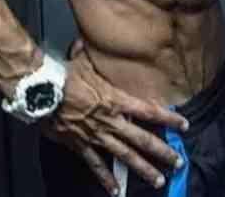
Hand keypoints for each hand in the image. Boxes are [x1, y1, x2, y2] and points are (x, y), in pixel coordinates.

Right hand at [39, 45, 188, 195]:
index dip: (168, 119)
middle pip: (142, 139)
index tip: (183, 126)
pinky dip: (106, 180)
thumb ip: (87, 53)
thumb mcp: (81, 60)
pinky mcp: (81, 146)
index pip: (149, 111)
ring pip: (125, 156)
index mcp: (116, 100)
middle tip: (178, 161)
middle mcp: (111, 121)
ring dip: (143, 168)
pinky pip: (96, 166)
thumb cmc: (63, 75)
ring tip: (159, 180)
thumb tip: (83, 41)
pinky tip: (116, 191)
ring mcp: (97, 136)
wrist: (41, 94)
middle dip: (162, 151)